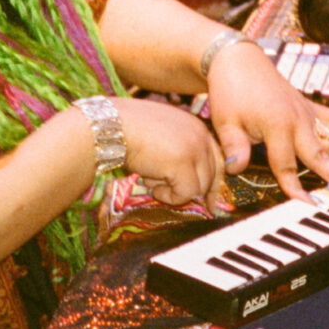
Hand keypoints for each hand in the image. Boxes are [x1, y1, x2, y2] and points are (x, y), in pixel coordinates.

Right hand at [117, 97, 230, 212]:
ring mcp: (194, 148)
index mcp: (196, 126)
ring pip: (200, 187)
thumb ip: (177, 151)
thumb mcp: (160, 136)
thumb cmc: (126, 130)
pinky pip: (186, 193)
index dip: (212, 181)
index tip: (210, 201)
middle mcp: (200, 135)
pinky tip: (150, 186)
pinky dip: (168, 197)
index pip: (217, 158)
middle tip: (185, 203)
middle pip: (213, 174)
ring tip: (151, 181)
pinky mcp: (183, 164)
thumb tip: (185, 180)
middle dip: (197, 192)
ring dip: (175, 191)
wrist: (111, 126)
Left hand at [204, 41, 328, 200]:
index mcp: (277, 127)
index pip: (286, 165)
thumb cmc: (231, 89)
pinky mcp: (306, 104)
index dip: (294, 187)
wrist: (236, 59)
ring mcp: (305, 112)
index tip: (309, 204)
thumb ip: (235, 147)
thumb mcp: (226, 121)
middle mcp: (297, 121)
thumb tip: (236, 170)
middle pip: (320, 154)